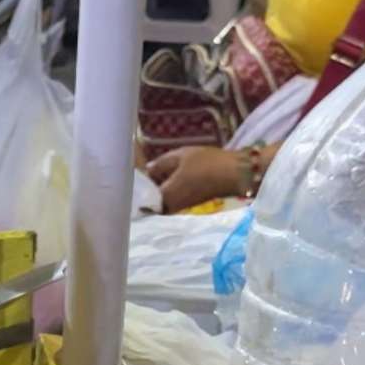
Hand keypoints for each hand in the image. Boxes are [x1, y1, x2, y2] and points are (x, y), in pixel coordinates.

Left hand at [147, 144, 275, 212]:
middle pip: (147, 197)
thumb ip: (159, 164)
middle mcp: (168, 208)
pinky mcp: (185, 205)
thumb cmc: (207, 163)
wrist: (235, 174)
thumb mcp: (180, 156)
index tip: (130, 168)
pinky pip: (168, 197)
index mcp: (163, 196)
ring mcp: (177, 208)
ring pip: (157, 197)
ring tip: (153, 167)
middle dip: (143, 183)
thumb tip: (146, 169)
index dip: (135, 181)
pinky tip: (167, 174)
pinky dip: (165, 187)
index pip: (139, 193)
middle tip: (140, 166)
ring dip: (155, 185)